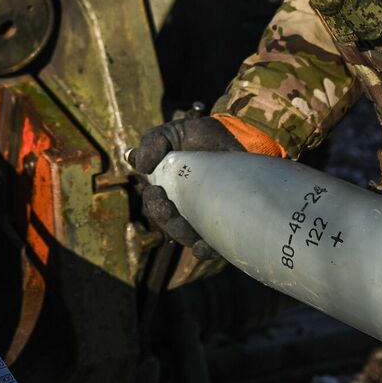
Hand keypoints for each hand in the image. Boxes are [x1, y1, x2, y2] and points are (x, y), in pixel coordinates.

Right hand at [130, 112, 282, 257]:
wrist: (241, 138)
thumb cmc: (203, 137)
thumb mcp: (174, 132)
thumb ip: (153, 142)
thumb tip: (139, 165)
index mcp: (167, 189)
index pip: (154, 204)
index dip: (154, 202)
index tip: (157, 191)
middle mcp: (183, 207)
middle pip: (169, 225)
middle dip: (167, 220)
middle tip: (170, 209)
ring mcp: (204, 218)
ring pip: (187, 238)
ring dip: (184, 236)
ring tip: (190, 232)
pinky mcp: (224, 225)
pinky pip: (212, 246)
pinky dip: (205, 250)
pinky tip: (205, 246)